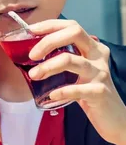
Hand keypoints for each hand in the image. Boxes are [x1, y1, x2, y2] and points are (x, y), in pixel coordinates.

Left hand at [28, 19, 125, 144]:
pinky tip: (51, 95)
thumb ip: (62, 60)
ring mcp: (100, 73)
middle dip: (48, 41)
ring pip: (71, 60)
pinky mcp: (100, 92)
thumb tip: (31, 54)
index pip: (72, 26)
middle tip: (32, 55)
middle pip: (74, 34)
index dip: (50, 25)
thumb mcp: (77, 73)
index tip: (30, 30)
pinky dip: (61, 91)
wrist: (113, 119)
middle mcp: (98, 56)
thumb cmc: (89, 93)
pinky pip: (77, 89)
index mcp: (93, 48)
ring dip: (48, 66)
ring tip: (34, 75)